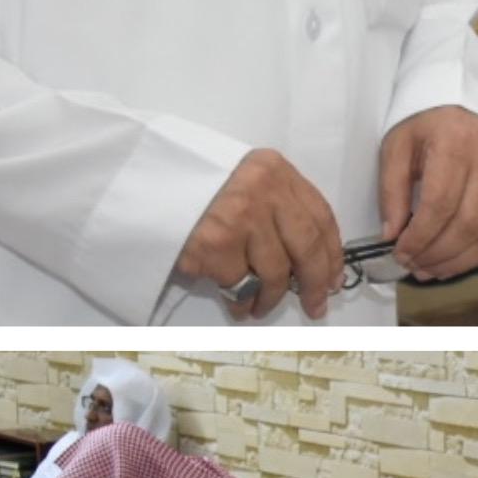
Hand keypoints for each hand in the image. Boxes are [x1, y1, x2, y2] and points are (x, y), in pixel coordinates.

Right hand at [174, 150, 347, 319]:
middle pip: (307, 247)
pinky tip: (236, 303)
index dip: (331, 254)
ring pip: (275, 273)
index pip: (320, 216)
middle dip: (315, 284)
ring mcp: (240, 218)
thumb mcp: (244, 179)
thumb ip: (276, 207)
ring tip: (258, 306)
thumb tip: (308, 261)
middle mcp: (263, 190)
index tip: (332, 279)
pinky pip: (240, 285)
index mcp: (274, 170)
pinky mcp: (215, 245)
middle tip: (314, 306)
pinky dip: (241, 301)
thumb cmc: (195, 184)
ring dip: (270, 298)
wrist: (144, 182)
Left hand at [380, 108, 477, 280]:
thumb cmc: (426, 122)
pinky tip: (454, 262)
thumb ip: (392, 190)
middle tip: (413, 266)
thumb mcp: (397, 146)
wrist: (461, 100)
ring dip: (457, 261)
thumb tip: (392, 234)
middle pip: (466, 224)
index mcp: (454, 145)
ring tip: (430, 270)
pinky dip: (477, 254)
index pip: (439, 204)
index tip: (401, 252)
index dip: (420, 236)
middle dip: (436, 253)